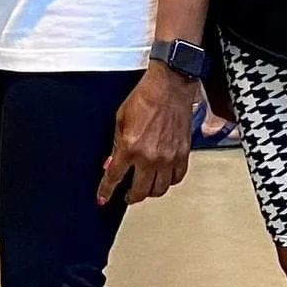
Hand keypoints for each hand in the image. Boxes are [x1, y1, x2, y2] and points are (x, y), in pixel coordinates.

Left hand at [99, 63, 198, 205]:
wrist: (169, 87)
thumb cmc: (144, 98)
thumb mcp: (120, 120)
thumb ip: (116, 145)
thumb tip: (112, 163)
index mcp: (131, 147)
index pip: (115, 177)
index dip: (106, 191)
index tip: (103, 199)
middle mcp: (151, 157)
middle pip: (141, 191)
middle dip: (131, 196)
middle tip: (126, 195)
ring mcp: (169, 158)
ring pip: (160, 189)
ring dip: (150, 192)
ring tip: (144, 188)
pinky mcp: (183, 154)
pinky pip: (176, 178)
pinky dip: (168, 182)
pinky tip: (162, 178)